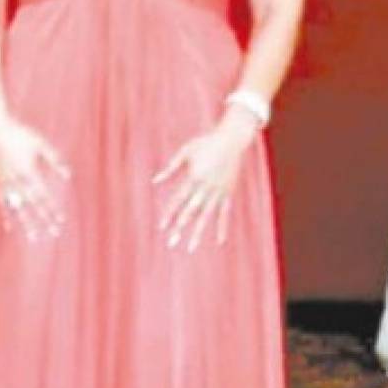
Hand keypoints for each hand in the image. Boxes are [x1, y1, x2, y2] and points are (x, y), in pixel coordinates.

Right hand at [0, 112, 70, 239]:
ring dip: (26, 223)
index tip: (60, 220)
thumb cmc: (19, 134)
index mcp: (28, 171)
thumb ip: (53, 159)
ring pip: (17, 207)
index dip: (52, 208)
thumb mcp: (40, 143)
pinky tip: (9, 227)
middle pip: (32, 205)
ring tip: (33, 237)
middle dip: (43, 219)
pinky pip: (2, 203)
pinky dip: (6, 215)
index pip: (43, 195)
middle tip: (53, 233)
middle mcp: (16, 180)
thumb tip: (68, 174)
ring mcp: (4, 182)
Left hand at [153, 111, 257, 251]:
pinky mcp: (229, 193)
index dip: (170, 213)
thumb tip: (155, 181)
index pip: (178, 200)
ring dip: (198, 233)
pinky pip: (225, 213)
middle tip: (171, 243)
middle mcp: (206, 187)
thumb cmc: (205, 143)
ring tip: (191, 248)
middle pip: (190, 211)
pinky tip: (219, 241)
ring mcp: (219, 192)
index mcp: (194, 177)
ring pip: (206, 216)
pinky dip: (222, 227)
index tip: (162, 227)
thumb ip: (171, 167)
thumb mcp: (185, 152)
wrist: (232, 140)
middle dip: (180, 227)